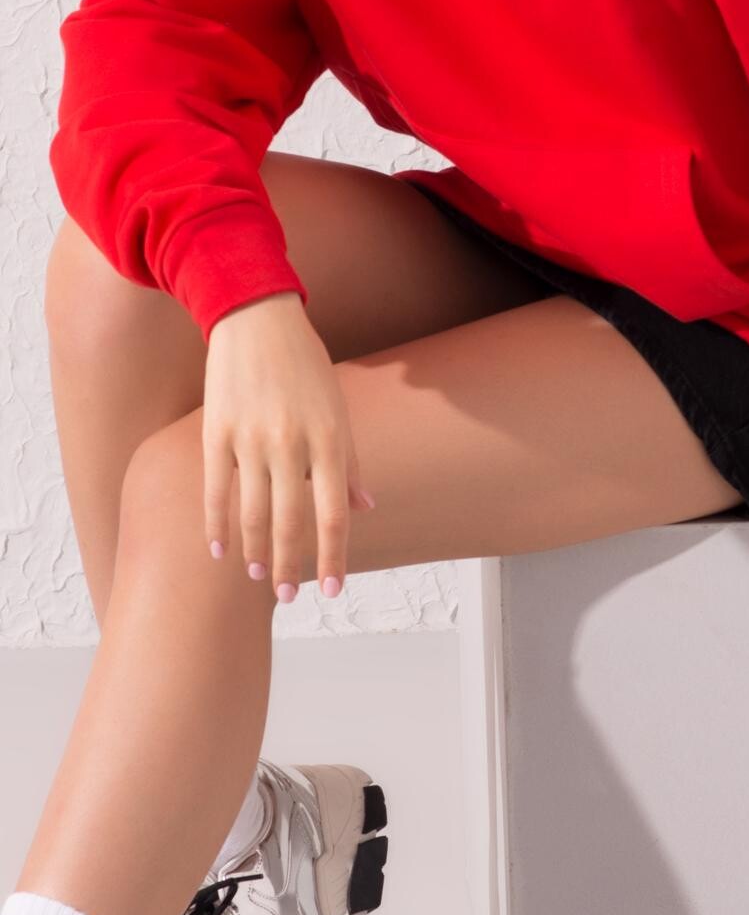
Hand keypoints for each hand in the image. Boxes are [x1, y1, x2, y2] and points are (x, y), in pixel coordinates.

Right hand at [203, 292, 375, 601]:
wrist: (257, 317)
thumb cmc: (305, 365)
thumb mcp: (338, 407)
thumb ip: (350, 462)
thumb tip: (366, 508)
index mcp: (329, 438)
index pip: (333, 515)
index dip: (333, 557)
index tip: (331, 589)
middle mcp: (292, 443)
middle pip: (291, 523)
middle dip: (291, 567)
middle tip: (290, 596)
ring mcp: (251, 439)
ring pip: (252, 514)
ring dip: (254, 553)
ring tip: (258, 576)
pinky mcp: (216, 432)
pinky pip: (215, 491)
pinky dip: (216, 527)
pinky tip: (219, 551)